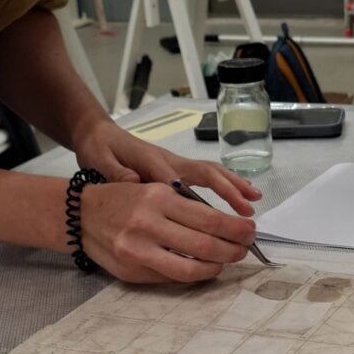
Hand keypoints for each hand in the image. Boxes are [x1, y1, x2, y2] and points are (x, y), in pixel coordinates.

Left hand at [71, 123, 261, 215]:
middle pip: (205, 173)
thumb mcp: (99, 159)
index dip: (192, 197)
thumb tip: (131, 182)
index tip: (209, 217)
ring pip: (211, 172)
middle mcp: (170, 161)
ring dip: (234, 185)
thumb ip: (114, 171)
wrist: (98, 135)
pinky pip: (207, 176)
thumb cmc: (100, 149)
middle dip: (228, 190)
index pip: (175, 180)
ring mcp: (176, 163)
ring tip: (255, 200)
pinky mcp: (178, 168)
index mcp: (151, 161)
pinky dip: (227, 184)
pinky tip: (241, 196)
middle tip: (247, 210)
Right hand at [80, 182, 257, 282]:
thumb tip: (225, 225)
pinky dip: (193, 275)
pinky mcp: (131, 272)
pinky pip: (172, 278)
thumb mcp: (153, 190)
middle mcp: (147, 224)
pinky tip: (202, 268)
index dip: (235, 228)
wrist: (79, 216)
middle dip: (233, 250)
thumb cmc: (121, 199)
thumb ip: (185, 205)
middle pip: (205, 246)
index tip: (249, 230)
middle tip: (244, 248)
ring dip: (216, 267)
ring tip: (226, 261)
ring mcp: (137, 252)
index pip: (209, 217)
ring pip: (190, 270)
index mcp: (157, 197)